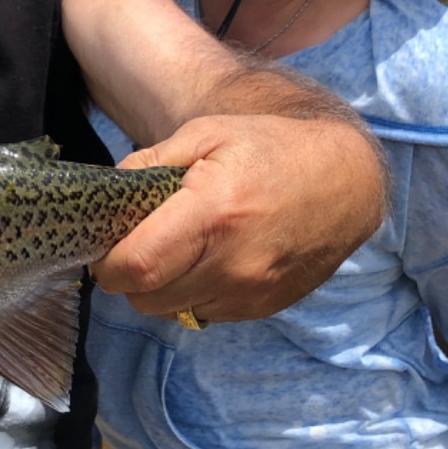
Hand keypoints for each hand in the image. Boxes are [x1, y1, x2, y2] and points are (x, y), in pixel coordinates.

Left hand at [95, 113, 382, 321]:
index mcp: (212, 214)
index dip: (108, 263)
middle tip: (136, 245)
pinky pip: (203, 314)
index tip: (105, 246)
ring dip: (159, 288)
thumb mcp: (205, 134)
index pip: (136, 267)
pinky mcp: (265, 307)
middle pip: (146, 297)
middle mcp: (233, 264)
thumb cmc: (267, 148)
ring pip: (171, 311)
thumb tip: (109, 194)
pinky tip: (205, 261)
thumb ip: (149, 163)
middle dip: (128, 277)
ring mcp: (252, 292)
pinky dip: (191, 294)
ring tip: (173, 250)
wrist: (343, 179)